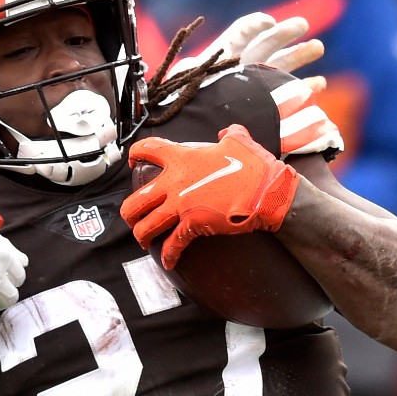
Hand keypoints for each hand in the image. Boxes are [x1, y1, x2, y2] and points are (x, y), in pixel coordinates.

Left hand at [120, 126, 300, 268]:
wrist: (267, 191)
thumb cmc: (254, 166)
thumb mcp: (240, 141)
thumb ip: (229, 134)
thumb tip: (228, 133)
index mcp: (182, 159)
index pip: (147, 150)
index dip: (134, 154)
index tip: (132, 162)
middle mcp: (175, 183)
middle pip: (136, 200)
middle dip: (129, 212)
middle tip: (133, 217)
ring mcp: (182, 206)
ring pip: (146, 226)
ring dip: (141, 235)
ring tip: (144, 240)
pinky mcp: (193, 225)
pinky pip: (172, 244)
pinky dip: (168, 255)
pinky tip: (168, 262)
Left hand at [171, 13, 326, 91]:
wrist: (193, 130)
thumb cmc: (183, 104)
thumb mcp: (183, 84)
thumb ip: (187, 72)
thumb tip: (189, 65)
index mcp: (224, 54)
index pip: (241, 33)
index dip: (254, 25)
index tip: (268, 22)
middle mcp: (245, 63)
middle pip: (267, 43)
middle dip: (285, 33)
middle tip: (302, 25)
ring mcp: (258, 81)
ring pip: (283, 64)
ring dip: (300, 54)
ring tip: (317, 47)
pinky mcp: (269, 101)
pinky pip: (289, 92)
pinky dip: (304, 88)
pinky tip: (318, 84)